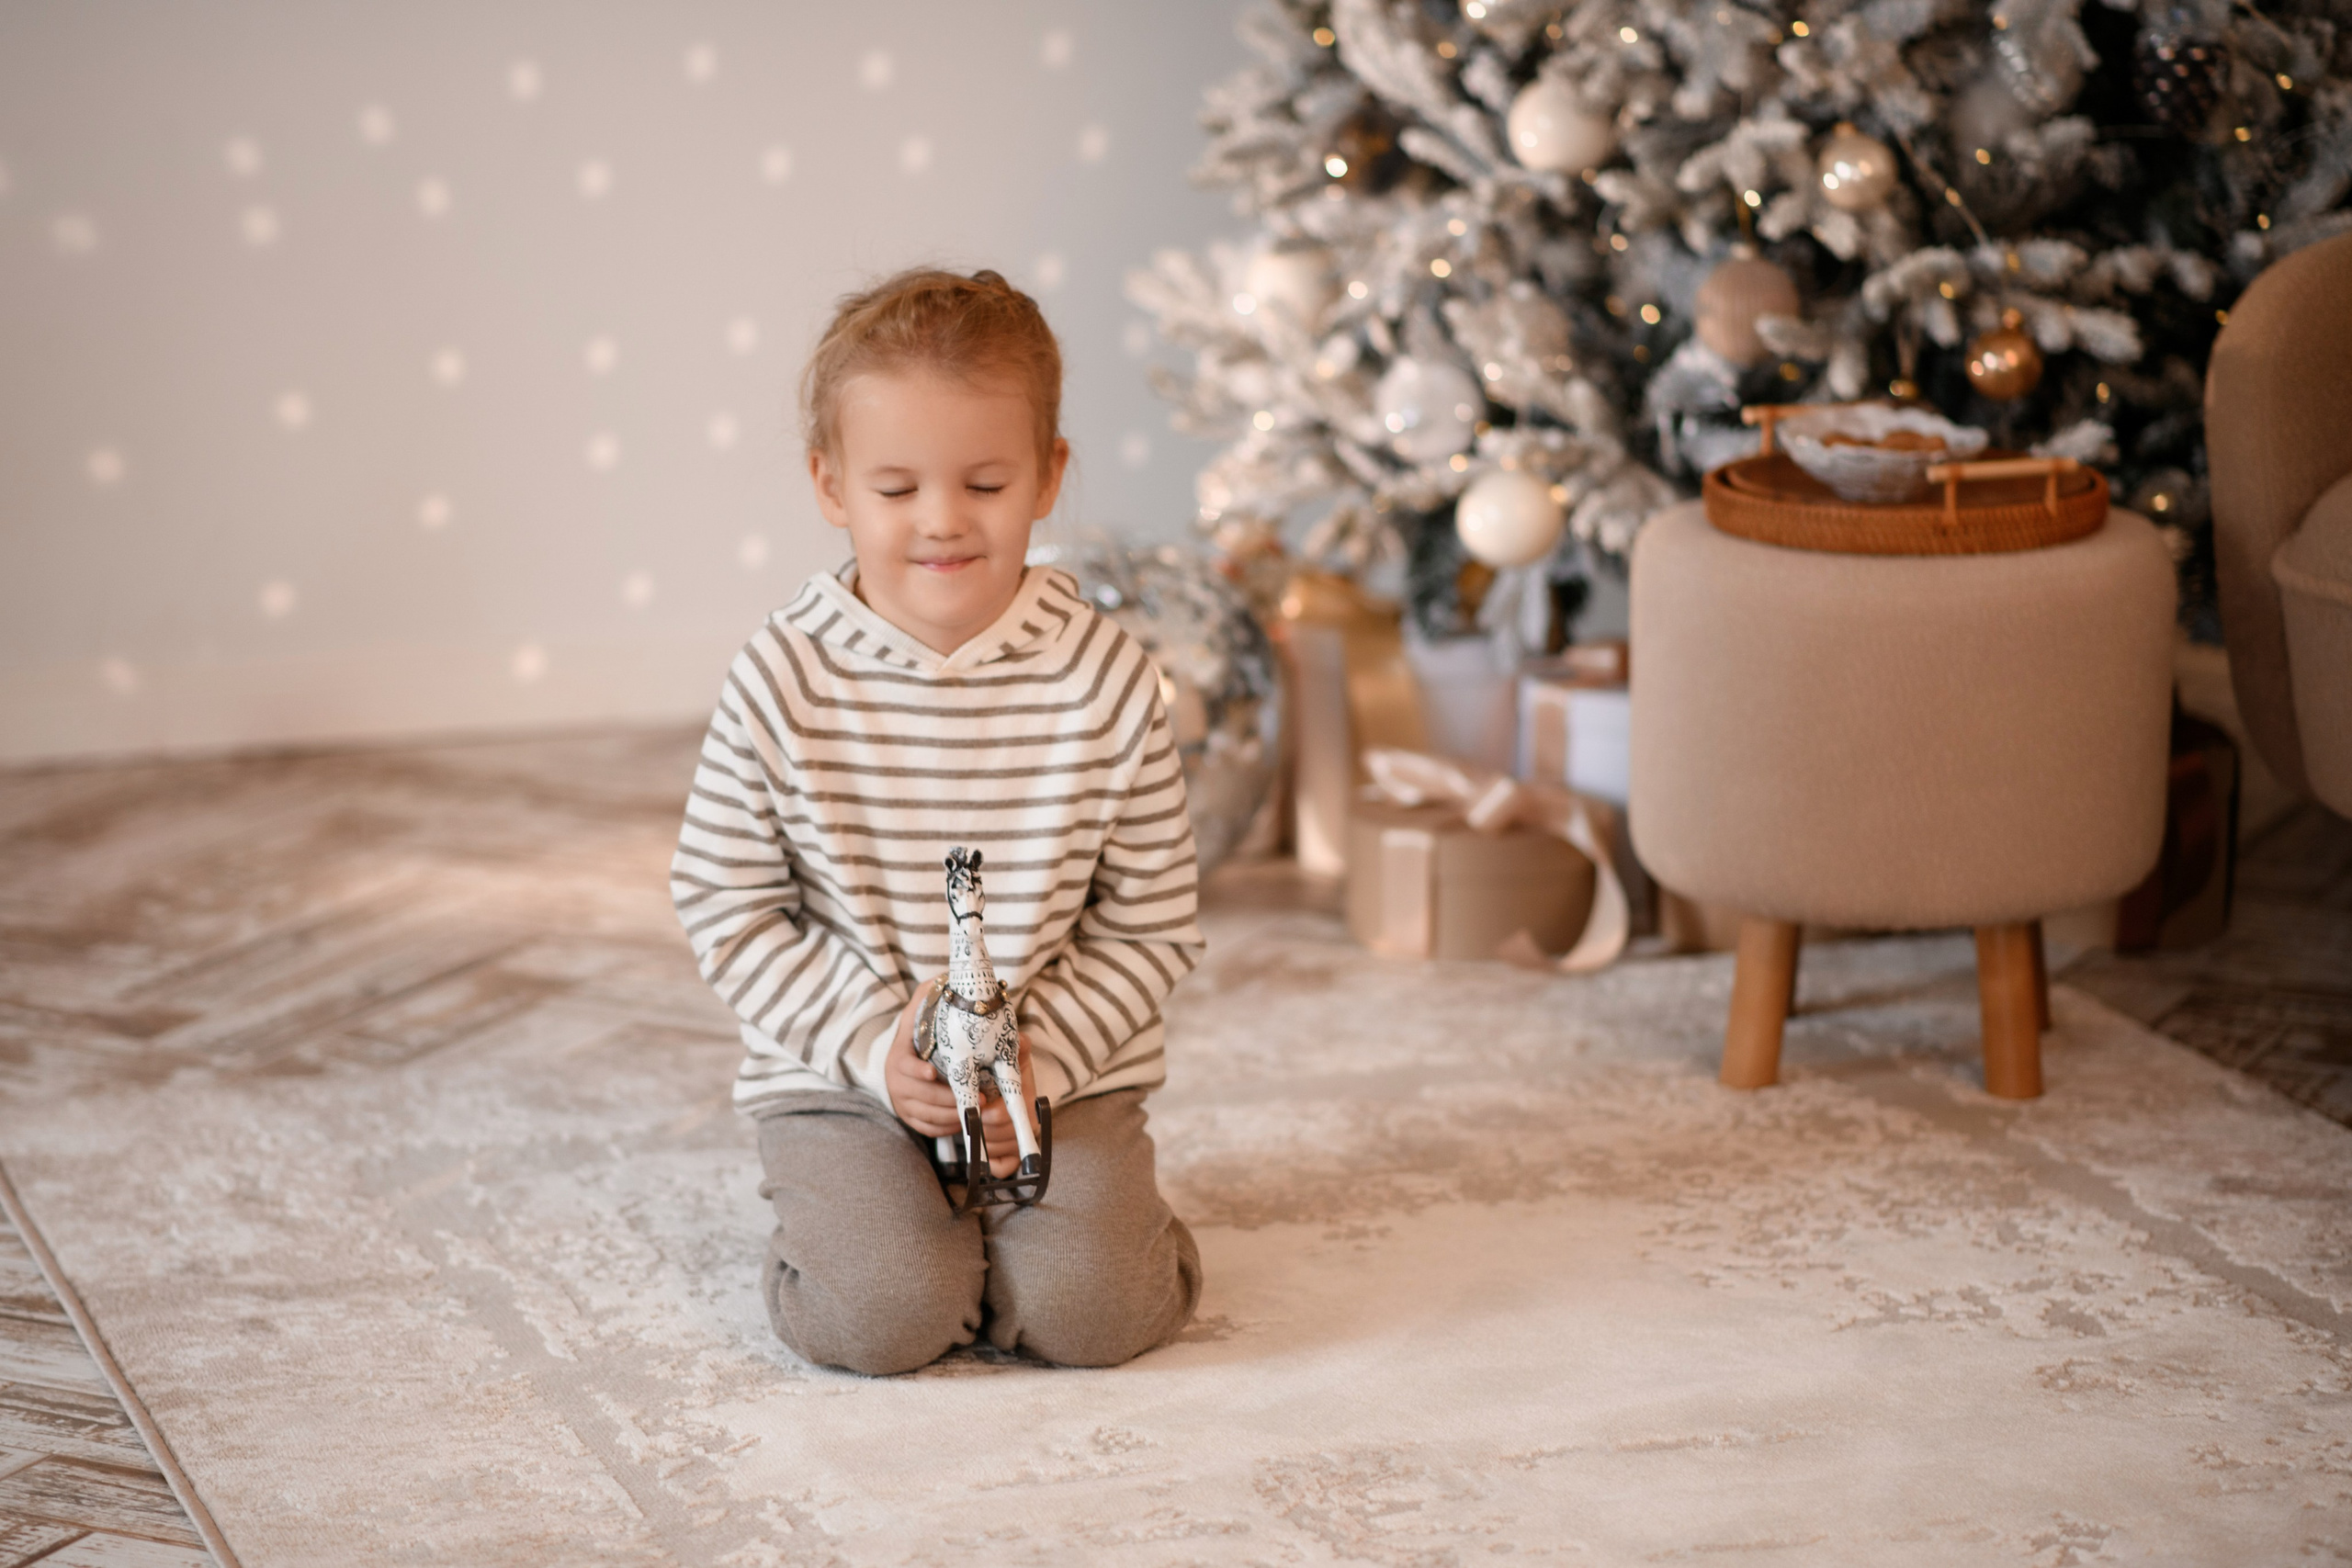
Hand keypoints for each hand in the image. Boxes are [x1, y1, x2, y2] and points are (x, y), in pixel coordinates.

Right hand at [882, 987, 1038, 1178]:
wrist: (911, 1053)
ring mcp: (901, 1102)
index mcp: (897, 1057)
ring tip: (979, 1110)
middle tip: (980, 1098)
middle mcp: (895, 1083)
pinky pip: (929, 1129)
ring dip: (953, 1116)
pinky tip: (967, 1120)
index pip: (903, 1066)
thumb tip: (945, 976)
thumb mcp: (923, 1005)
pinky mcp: (910, 1118)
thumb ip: (930, 992)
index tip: (932, 1072)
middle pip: (920, 1097)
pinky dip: (948, 1127)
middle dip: (950, 1100)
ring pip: (927, 1117)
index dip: (916, 1071)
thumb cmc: (923, 1027)